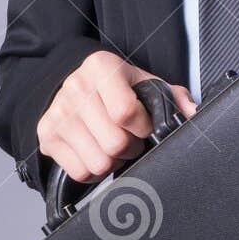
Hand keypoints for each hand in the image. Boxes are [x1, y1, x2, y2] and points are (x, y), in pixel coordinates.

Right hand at [37, 51, 196, 183]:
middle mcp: (75, 88)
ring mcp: (58, 113)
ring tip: (112, 144)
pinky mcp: (47, 136)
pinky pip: (80, 172)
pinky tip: (96, 152)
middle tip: (130, 139)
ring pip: (98, 163)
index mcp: (101, 67)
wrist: (75, 85)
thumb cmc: (116, 87)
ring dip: (112, 161)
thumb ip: (172, 96)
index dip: (143, 127)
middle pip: (115, 143)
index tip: (144, 125)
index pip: (126, 113)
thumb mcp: (144, 83)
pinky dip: (93, 170)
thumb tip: (191, 113)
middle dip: (130, 148)